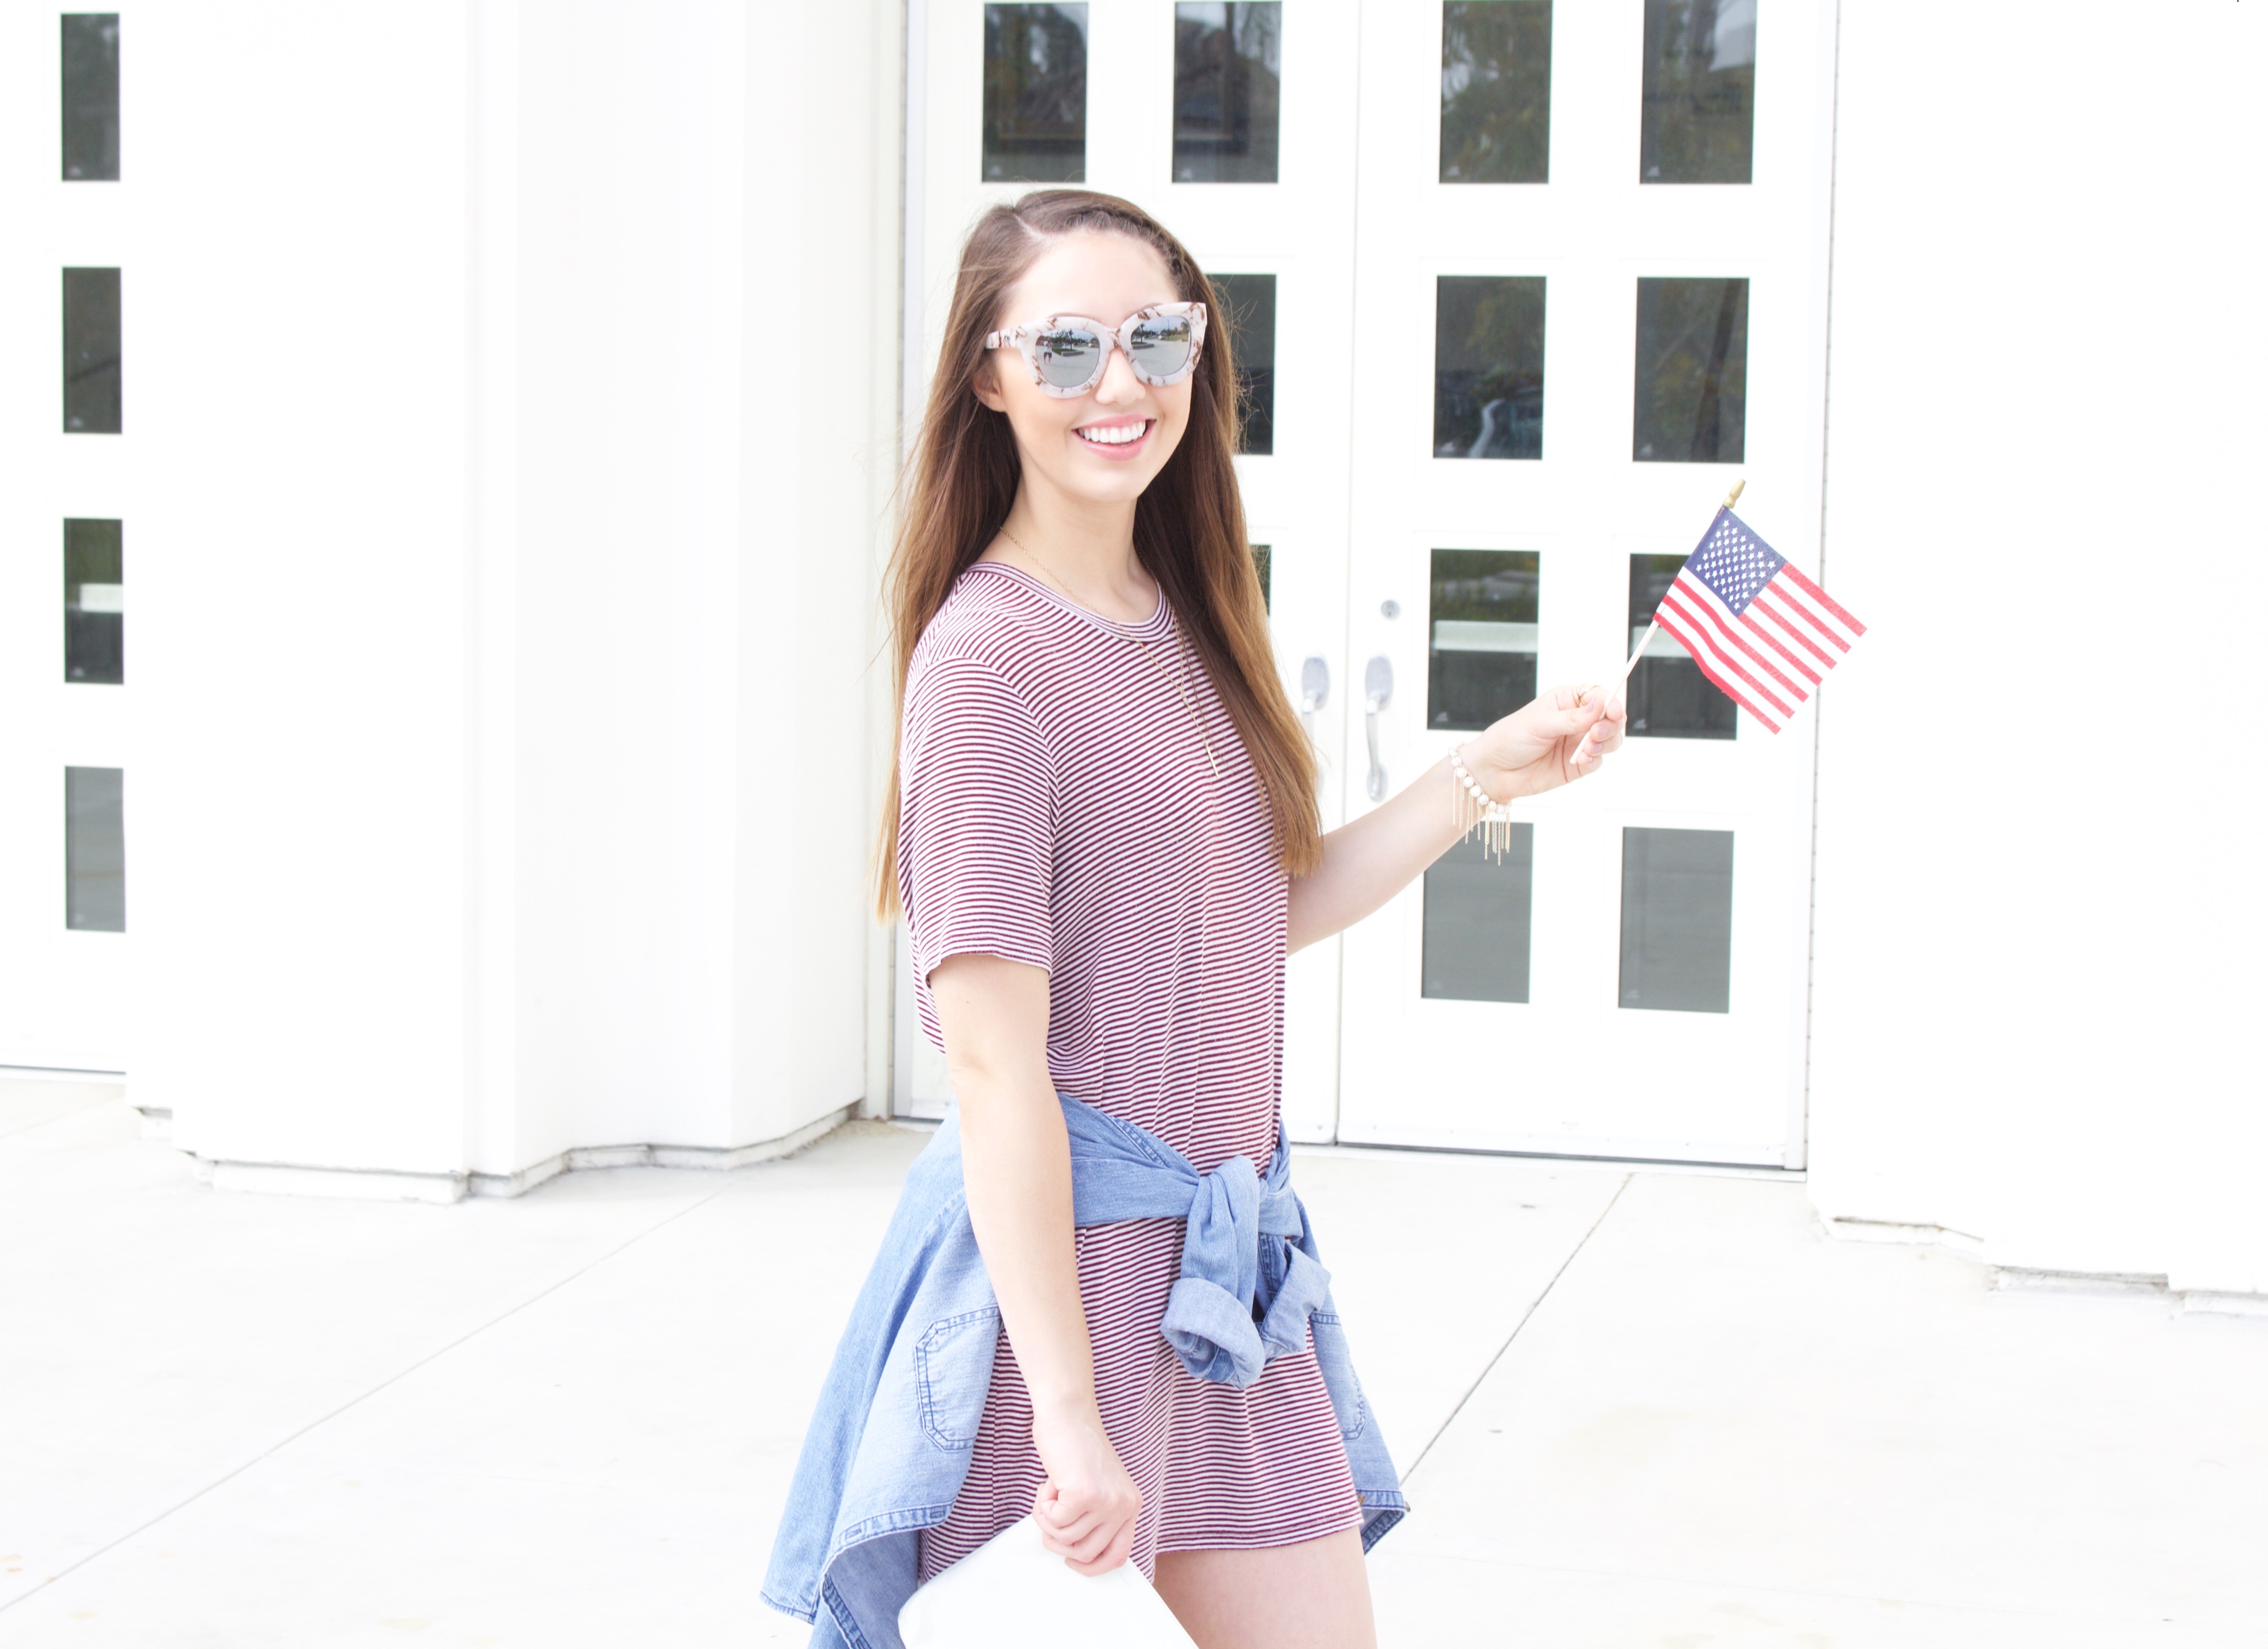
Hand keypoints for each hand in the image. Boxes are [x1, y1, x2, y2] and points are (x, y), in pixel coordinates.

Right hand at [1030, 1397, 1141, 1574]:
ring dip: (1048, 1519)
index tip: (1072, 1559)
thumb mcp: (1099, 1487)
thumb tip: (1078, 1553)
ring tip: (1050, 1493)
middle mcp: (1124, 1506)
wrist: (1067, 1414)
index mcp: (1131, 1505)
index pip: (1118, 1556)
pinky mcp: (1084, 1494)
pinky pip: (1053, 1522)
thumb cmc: (1075, 1448)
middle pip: (1086, 1553)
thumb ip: (1096, 1518)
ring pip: (1065, 1539)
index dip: (1091, 1565)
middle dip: (1059, 1541)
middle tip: (1050, 1516)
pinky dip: (1042, 1506)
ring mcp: (1106, 1501)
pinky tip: (1049, 1484)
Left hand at [1466, 682, 1627, 801]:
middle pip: (1609, 718)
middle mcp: (1576, 720)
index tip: (1612, 711)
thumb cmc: (1510, 738)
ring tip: (1588, 748)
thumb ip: (1571, 718)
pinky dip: (1594, 759)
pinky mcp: (1578, 764)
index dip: (1609, 702)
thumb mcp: (1539, 723)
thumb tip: (1599, 706)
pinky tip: (1581, 759)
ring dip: (1606, 742)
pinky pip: (1597, 760)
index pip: (1597, 695)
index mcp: (1566, 701)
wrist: (1494, 770)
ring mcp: (1578, 742)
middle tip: (1596, 732)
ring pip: (1609, 739)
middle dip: (1610, 725)